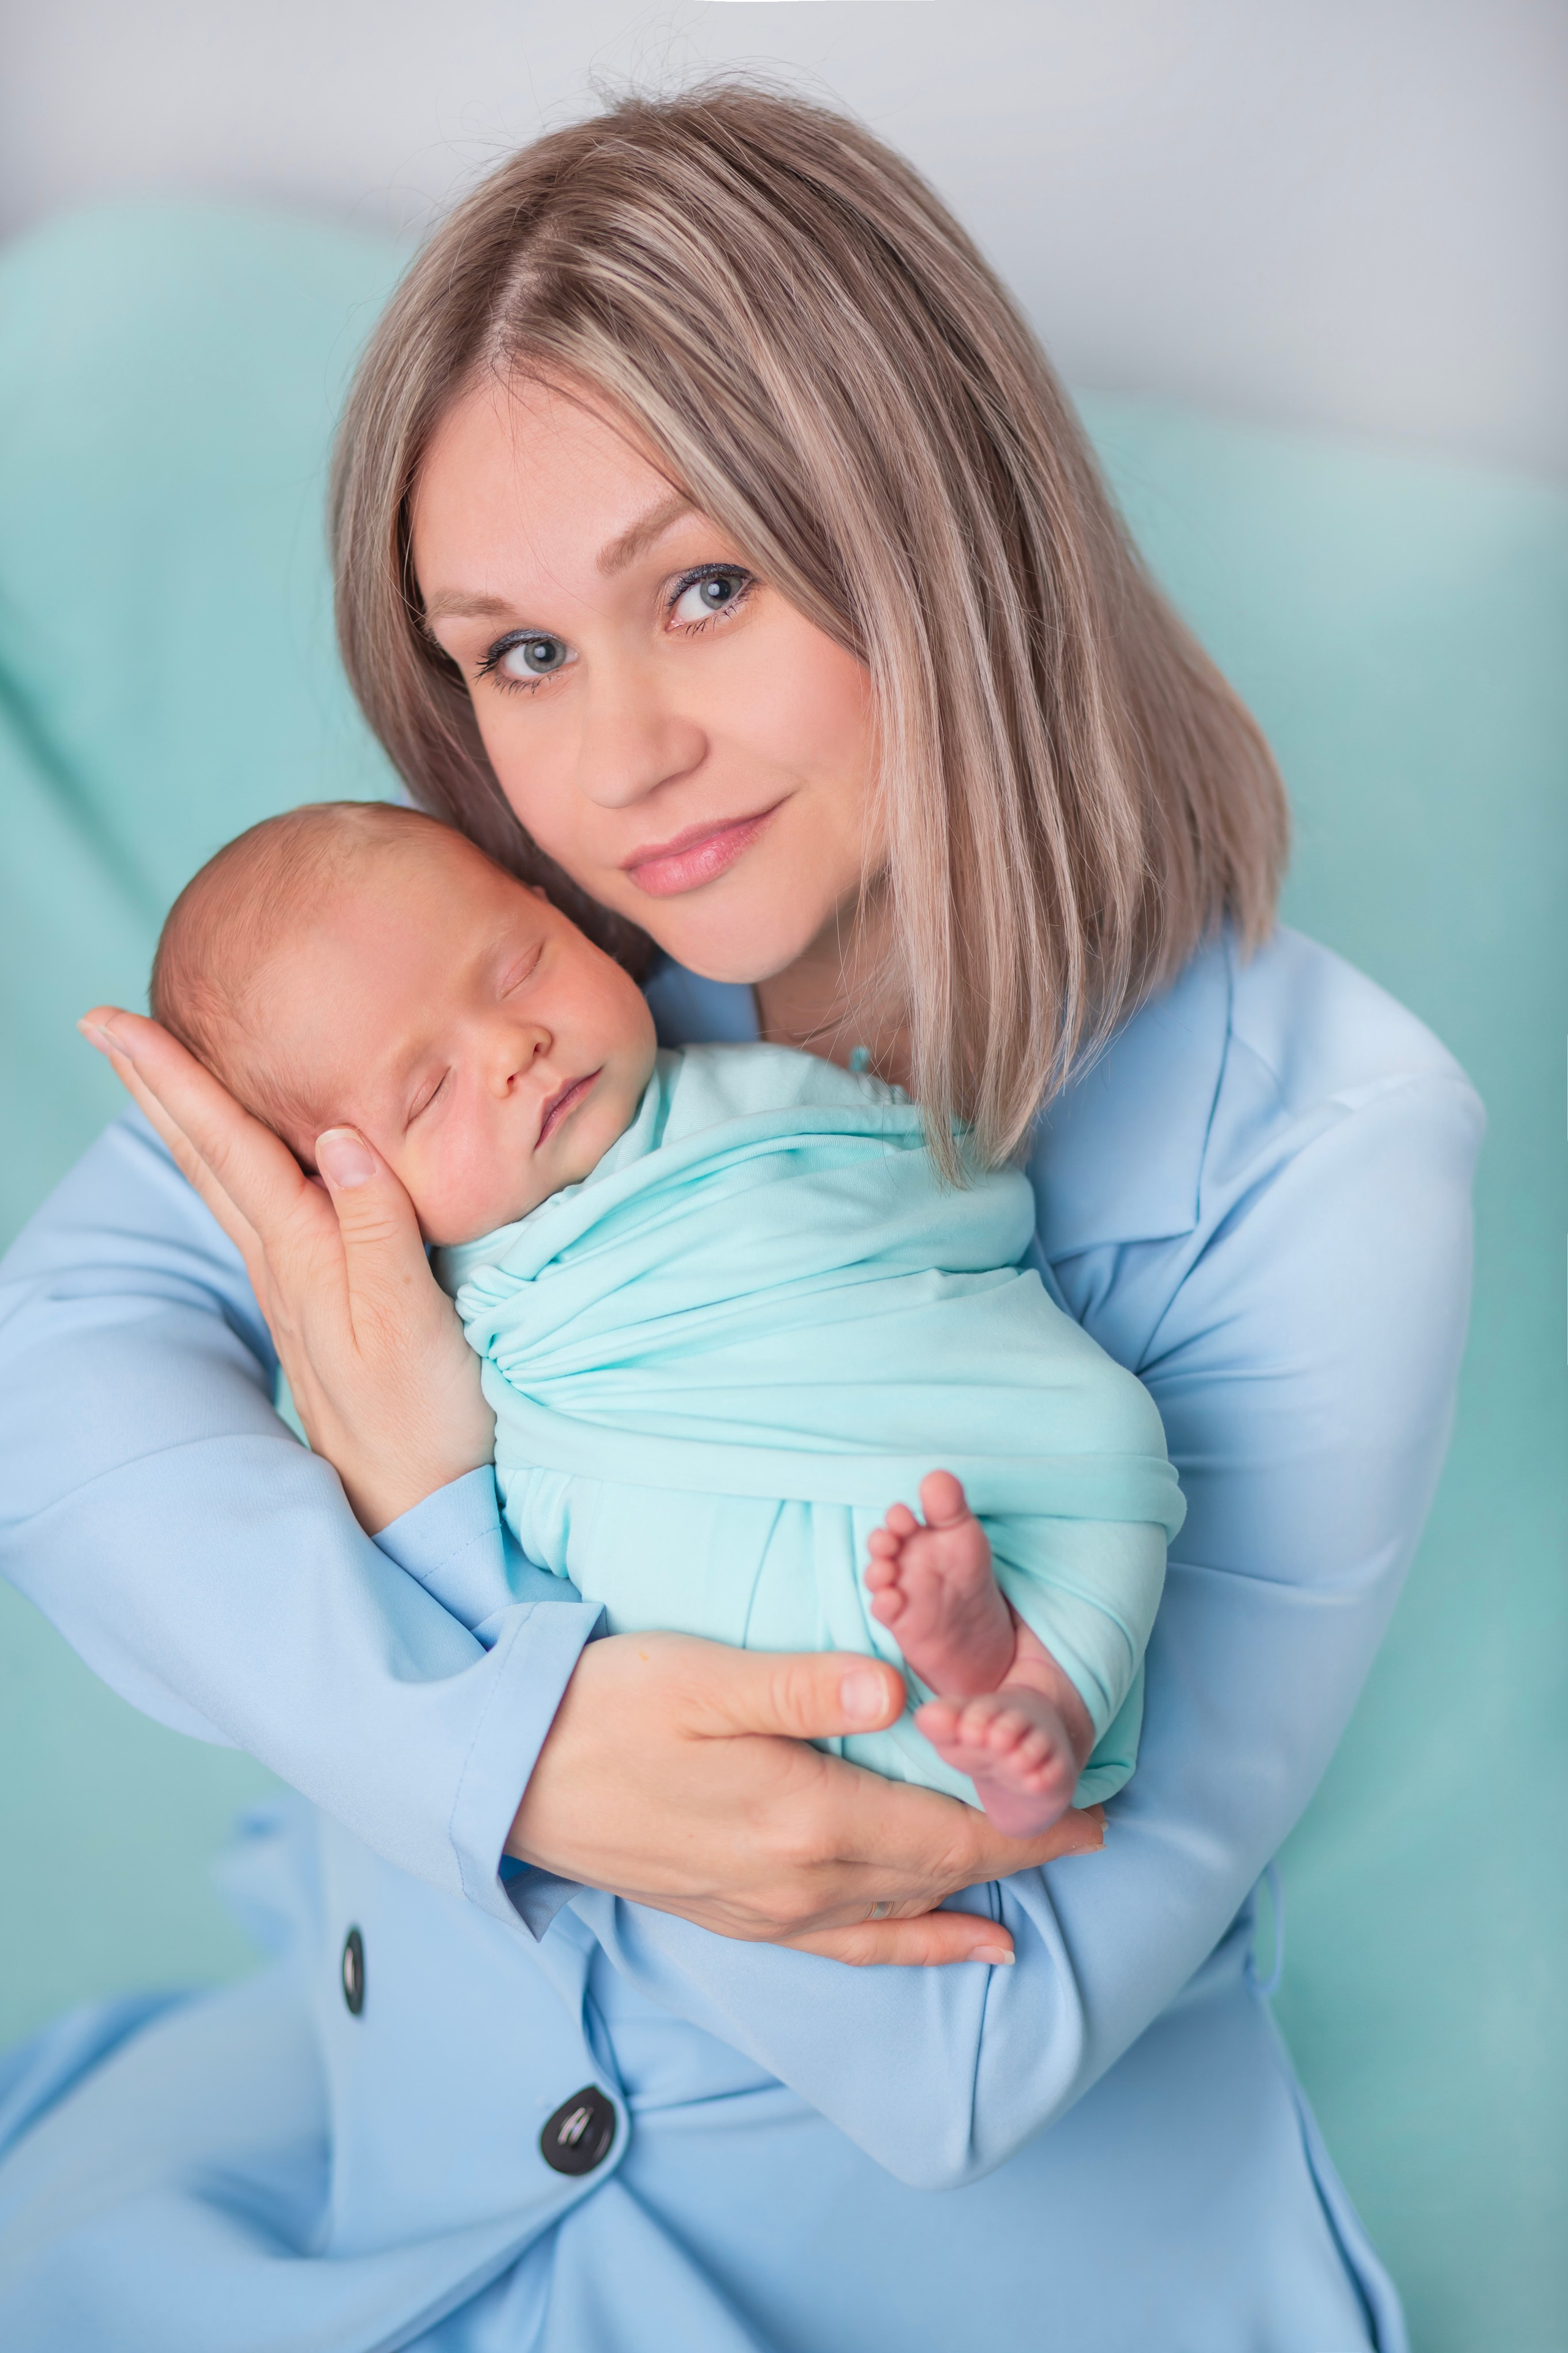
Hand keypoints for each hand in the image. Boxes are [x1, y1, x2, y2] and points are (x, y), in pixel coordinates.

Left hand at [80, 1006, 493, 1531]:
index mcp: (301, 1253)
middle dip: (156, 1083)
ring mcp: (295, 1282)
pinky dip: (232, 1160)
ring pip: (224, 1179)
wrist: (415, 1502)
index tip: (115, 1023)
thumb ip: (379, 1227)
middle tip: (105, 1022)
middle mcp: (283, 1260)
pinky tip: (235, 1153)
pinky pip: (258, 1206)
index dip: (174, 1079)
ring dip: (184, 1116)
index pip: (225, 1146)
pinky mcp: (319, 1298)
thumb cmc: (421, 1418)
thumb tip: (337, 1136)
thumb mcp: (409, 1321)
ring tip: (152, 1067)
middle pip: (205, 1155)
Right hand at [509, 1633, 1103, 1966]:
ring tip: (1046, 1877)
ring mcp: (771, 1910)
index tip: (1094, 1804)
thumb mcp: (700, 1679)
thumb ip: (803, 1685)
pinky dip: (919, 1946)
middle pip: (942, 1875)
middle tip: (1096, 1826)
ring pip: (906, 1915)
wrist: (509, 1782)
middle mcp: (800, 1883)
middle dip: (1023, 1851)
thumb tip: (900, 1692)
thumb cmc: (603, 1711)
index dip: (1027, 1824)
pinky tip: (960, 1946)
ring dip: (982, 1894)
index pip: (949, 1834)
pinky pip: (854, 1946)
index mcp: (804, 1818)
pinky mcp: (743, 1916)